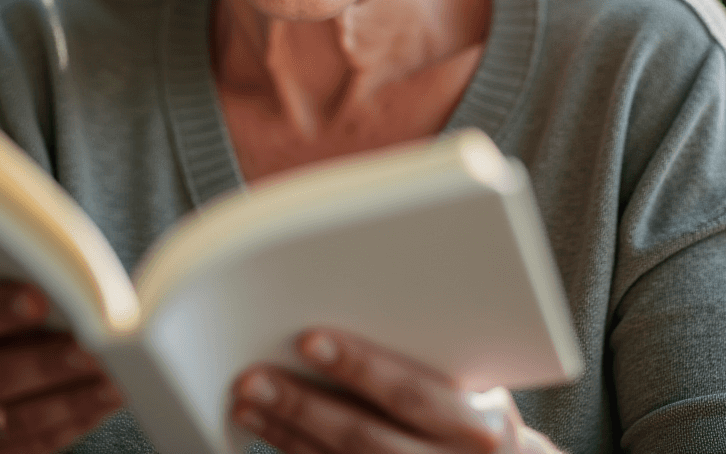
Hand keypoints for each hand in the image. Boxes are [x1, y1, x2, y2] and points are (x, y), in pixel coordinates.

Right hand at [0, 282, 120, 453]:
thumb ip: (14, 301)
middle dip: (51, 362)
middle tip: (96, 347)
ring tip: (117, 377)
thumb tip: (75, 296)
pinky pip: (37, 442)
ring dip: (76, 397)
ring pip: (21, 417)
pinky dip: (78, 419)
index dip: (2, 310)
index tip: (41, 299)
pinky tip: (109, 399)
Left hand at [231, 329, 561, 453]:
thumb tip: (359, 289)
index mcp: (479, 424)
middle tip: (253, 376)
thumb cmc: (479, 410)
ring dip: (285, 431)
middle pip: (364, 437)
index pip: (410, 393)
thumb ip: (427, 351)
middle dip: (302, 404)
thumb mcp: (478, 380)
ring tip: (246, 398)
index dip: (359, 366)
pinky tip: (268, 429)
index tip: (308, 339)